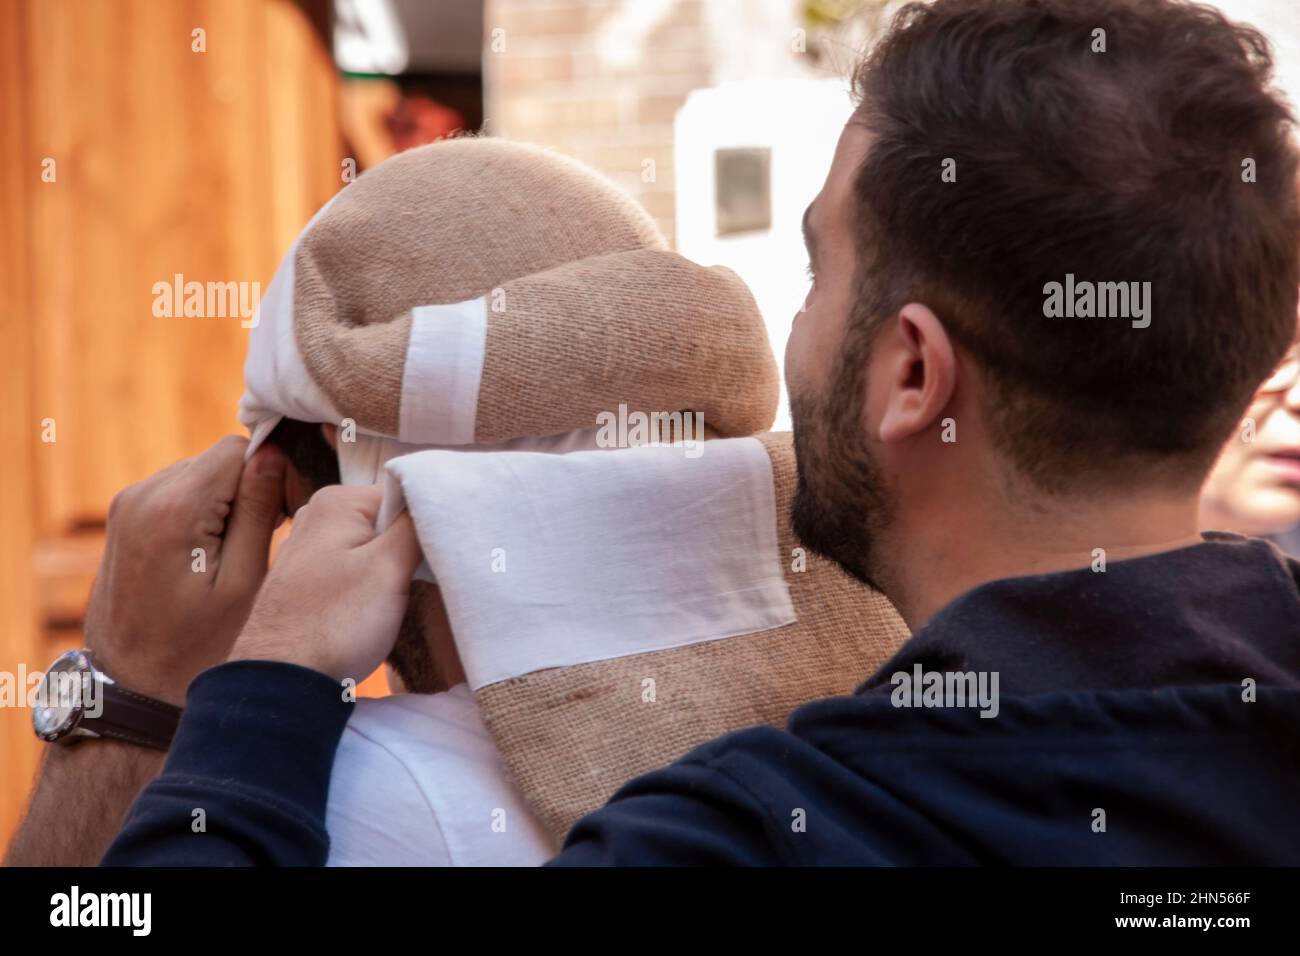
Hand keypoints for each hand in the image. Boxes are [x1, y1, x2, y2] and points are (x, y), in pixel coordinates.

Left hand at [85, 436, 285, 704]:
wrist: (134, 688)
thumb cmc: (197, 648)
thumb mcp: (245, 582)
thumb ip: (259, 510)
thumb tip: (272, 454)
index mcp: (173, 507)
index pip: (238, 448)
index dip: (275, 473)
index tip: (289, 516)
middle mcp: (141, 495)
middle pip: (218, 459)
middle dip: (252, 487)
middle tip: (272, 537)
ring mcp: (127, 506)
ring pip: (201, 474)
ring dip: (229, 501)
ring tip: (242, 552)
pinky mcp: (125, 519)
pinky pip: (179, 493)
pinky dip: (205, 512)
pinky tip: (214, 555)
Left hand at [229, 484, 421, 684]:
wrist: (282, 683)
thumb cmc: (334, 624)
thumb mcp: (388, 567)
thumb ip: (417, 523)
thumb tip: (438, 493)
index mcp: (335, 501)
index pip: (406, 494)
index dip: (429, 523)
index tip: (440, 554)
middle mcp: (316, 516)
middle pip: (389, 520)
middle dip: (411, 547)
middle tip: (421, 579)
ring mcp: (309, 550)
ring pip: (374, 547)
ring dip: (393, 569)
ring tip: (395, 598)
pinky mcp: (308, 581)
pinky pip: (355, 569)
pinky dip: (371, 585)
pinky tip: (373, 610)